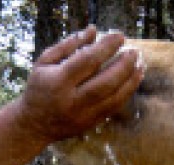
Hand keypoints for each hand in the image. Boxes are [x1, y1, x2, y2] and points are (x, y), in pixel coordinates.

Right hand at [16, 25, 143, 143]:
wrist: (34, 125)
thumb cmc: (39, 88)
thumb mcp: (45, 63)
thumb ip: (68, 45)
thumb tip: (93, 30)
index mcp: (58, 82)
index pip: (88, 62)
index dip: (106, 47)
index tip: (119, 36)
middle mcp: (72, 100)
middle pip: (105, 83)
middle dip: (124, 65)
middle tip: (134, 51)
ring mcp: (83, 115)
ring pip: (114, 98)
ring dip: (131, 80)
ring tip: (140, 64)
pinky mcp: (91, 124)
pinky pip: (114, 108)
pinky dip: (127, 93)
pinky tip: (134, 79)